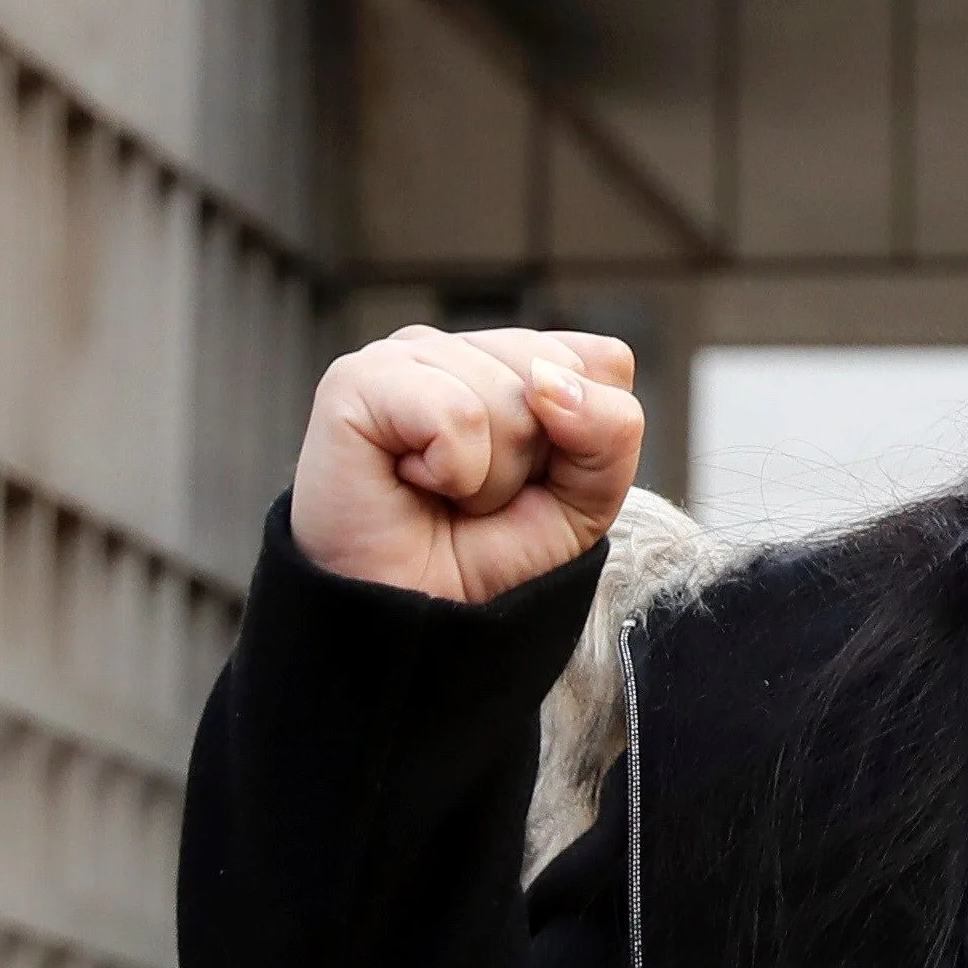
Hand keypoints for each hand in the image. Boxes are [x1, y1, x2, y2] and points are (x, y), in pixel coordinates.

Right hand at [290, 326, 645, 602]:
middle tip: (478, 492)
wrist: (417, 620)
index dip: (587, 439)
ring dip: (492, 475)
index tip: (534, 480)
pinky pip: (458, 414)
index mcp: (511, 360)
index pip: (602, 362)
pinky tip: (411, 479)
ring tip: (442, 492)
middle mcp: (458, 347)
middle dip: (537, 458)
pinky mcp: (357, 380)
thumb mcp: (587, 497)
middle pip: (561, 373)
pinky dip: (454, 470)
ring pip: (514, 399)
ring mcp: (405, 355)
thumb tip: (550, 381)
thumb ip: (610, 429)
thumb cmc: (489, 553)